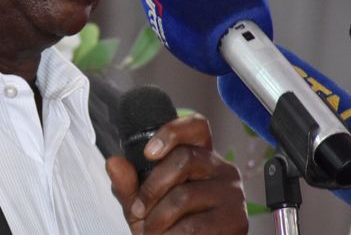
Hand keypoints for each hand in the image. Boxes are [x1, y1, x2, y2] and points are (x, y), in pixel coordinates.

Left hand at [106, 114, 247, 233]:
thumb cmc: (168, 226)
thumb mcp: (142, 205)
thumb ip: (128, 184)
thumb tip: (114, 163)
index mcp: (200, 156)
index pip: (196, 126)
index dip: (172, 132)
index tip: (148, 153)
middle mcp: (221, 168)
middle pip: (184, 159)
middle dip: (152, 188)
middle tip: (139, 212)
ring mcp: (232, 193)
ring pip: (185, 195)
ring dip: (158, 220)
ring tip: (150, 232)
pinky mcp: (236, 220)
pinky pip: (195, 225)